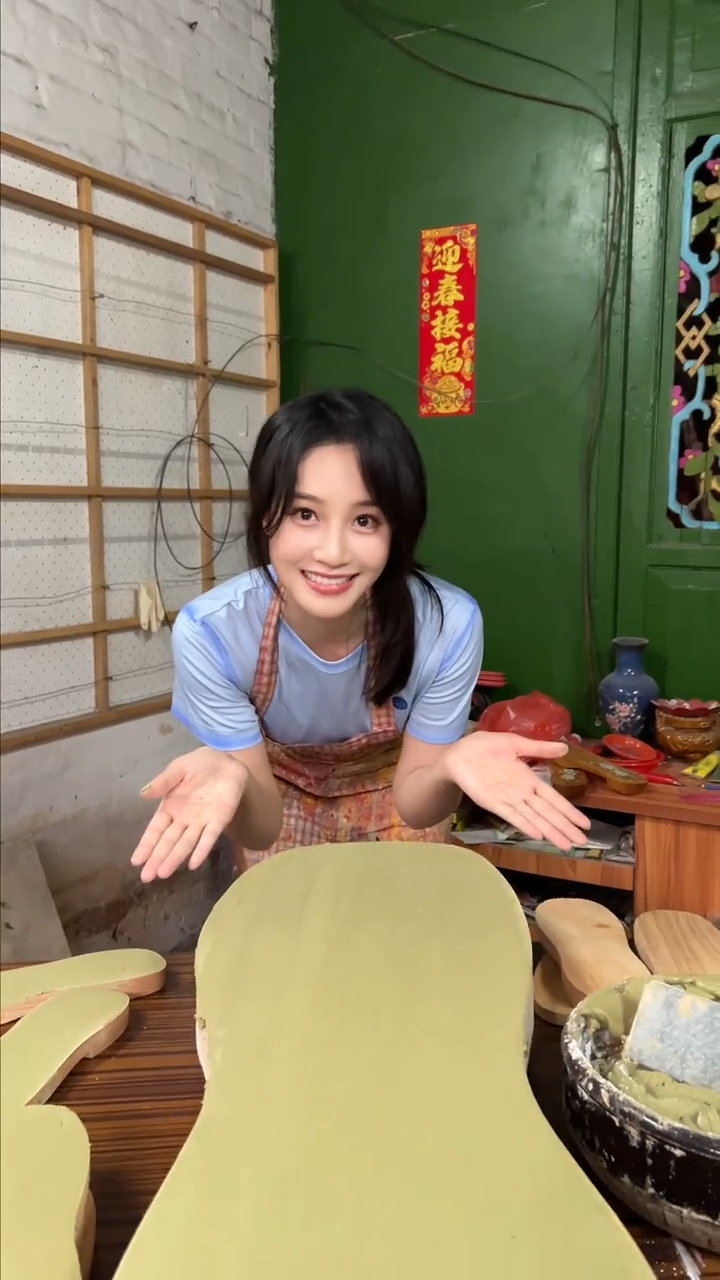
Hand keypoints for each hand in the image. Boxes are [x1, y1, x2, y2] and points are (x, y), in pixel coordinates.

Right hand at [131, 748, 247, 881]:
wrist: (227, 760)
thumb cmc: (200, 765)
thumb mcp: (178, 769)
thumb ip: (162, 782)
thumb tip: (142, 795)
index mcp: (170, 807)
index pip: (155, 830)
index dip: (147, 845)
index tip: (136, 861)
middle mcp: (183, 819)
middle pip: (168, 842)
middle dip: (157, 859)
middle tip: (147, 877)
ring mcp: (201, 822)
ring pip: (186, 844)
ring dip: (176, 858)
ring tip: (164, 874)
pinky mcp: (219, 821)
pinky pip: (209, 838)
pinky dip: (201, 850)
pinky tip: (193, 863)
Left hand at [444, 732, 589, 851]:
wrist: (458, 753)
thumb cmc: (485, 747)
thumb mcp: (516, 743)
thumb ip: (539, 748)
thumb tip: (566, 748)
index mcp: (529, 779)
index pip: (553, 798)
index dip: (568, 811)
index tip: (585, 824)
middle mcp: (522, 793)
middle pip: (547, 813)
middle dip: (565, 827)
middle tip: (582, 842)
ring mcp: (508, 800)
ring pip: (534, 818)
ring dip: (550, 831)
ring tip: (565, 845)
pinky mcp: (493, 803)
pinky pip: (512, 816)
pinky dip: (525, 825)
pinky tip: (538, 835)